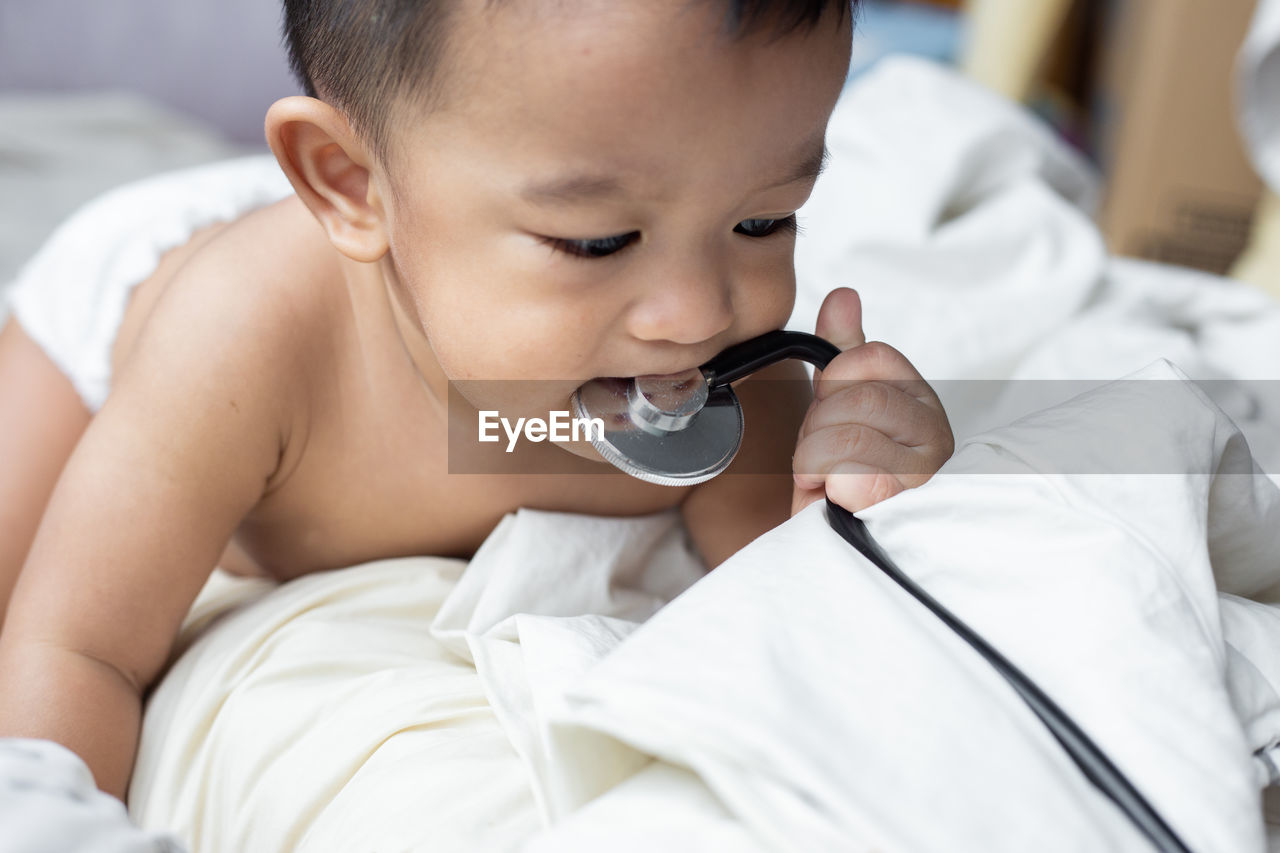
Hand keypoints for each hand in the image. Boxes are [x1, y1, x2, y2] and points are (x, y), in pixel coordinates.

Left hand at [791, 288, 953, 514]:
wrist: (831, 552)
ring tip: (826, 482)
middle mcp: (936, 434)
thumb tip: (843, 295)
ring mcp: (928, 476)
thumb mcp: (833, 412)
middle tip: (819, 460)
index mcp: (917, 402)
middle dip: (817, 430)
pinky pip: (853, 478)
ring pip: (847, 437)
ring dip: (816, 463)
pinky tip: (837, 502)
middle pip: (857, 399)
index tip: (825, 418)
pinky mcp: (909, 512)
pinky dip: (830, 490)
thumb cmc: (838, 484)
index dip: (833, 386)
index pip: (870, 357)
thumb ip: (842, 354)